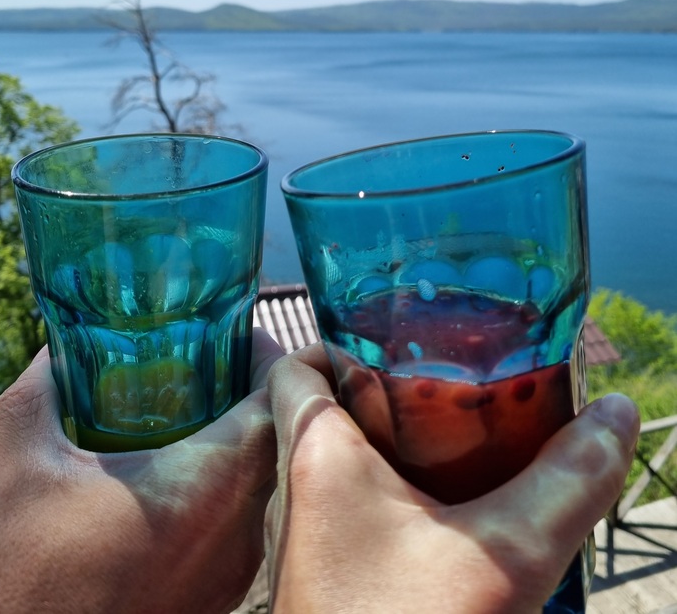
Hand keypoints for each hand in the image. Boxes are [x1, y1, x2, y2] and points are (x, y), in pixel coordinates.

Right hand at [0, 330, 283, 613]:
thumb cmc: (21, 579)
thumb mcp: (19, 469)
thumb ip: (41, 393)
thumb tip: (51, 354)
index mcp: (206, 488)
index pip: (281, 403)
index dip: (273, 360)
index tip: (244, 336)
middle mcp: (237, 534)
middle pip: (279, 440)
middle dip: (256, 393)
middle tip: (221, 362)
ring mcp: (234, 571)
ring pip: (267, 483)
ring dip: (245, 439)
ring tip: (203, 408)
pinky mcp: (220, 596)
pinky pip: (246, 521)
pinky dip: (229, 484)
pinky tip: (183, 469)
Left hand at [266, 344, 639, 613]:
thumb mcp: (504, 557)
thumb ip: (567, 482)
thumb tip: (616, 411)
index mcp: (314, 454)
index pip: (295, 363)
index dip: (335, 336)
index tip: (393, 333)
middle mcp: (296, 490)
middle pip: (324, 407)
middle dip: (381, 387)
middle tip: (445, 378)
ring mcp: (306, 539)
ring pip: (336, 461)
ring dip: (389, 442)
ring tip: (455, 433)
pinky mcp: (327, 578)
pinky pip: (349, 509)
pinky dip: (390, 493)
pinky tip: (447, 509)